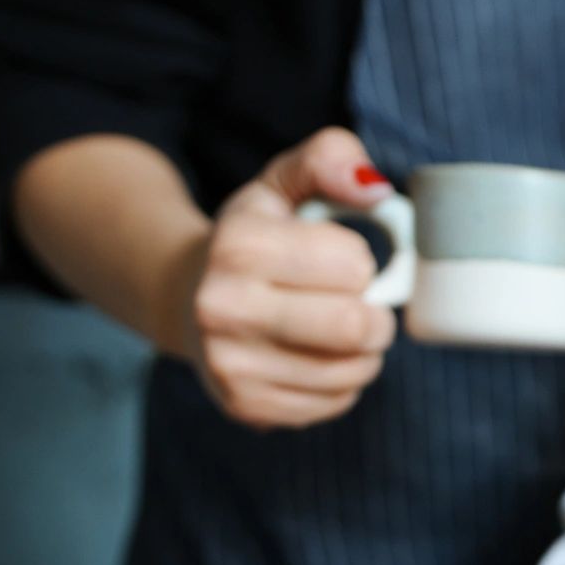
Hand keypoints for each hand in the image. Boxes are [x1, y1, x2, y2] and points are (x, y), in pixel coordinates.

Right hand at [166, 128, 397, 428]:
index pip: (354, 266)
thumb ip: (331, 158)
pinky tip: (314, 357)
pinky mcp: (246, 406)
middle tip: (356, 301)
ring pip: (353, 370)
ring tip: (335, 328)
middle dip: (374, 312)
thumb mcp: (285, 182)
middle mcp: (223, 308)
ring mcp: (230, 365)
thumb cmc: (256, 236)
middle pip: (355, 327)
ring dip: (364, 350)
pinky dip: (343, 381)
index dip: (359, 260)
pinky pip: (337, 402)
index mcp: (239, 245)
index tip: (336, 258)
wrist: (190, 296)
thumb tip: (375, 189)